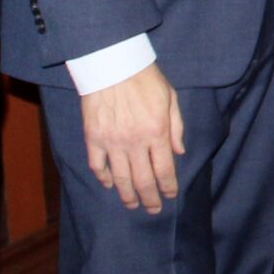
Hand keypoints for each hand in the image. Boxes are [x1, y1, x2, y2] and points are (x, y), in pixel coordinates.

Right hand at [80, 63, 184, 211]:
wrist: (112, 64)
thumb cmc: (145, 78)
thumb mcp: (170, 97)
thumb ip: (176, 127)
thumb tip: (179, 152)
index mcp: (157, 132)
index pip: (164, 170)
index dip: (168, 187)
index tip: (170, 196)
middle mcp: (135, 142)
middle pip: (143, 180)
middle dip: (150, 199)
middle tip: (153, 210)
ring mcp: (112, 142)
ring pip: (120, 179)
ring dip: (127, 196)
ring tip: (132, 205)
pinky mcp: (94, 138)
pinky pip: (98, 166)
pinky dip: (103, 178)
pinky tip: (109, 185)